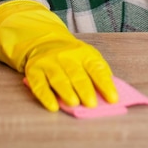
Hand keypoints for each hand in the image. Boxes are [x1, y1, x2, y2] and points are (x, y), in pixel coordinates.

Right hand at [0, 0, 117, 111]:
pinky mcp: (34, 70)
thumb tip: (109, 93)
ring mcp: (49, 63)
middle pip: (77, 74)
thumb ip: (99, 72)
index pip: (97, 69)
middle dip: (85, 89)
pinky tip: (53, 106)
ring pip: (59, 79)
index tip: (113, 99)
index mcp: (84, 54)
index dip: (106, 84)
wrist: (45, 42)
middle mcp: (67, 56)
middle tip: (92, 104)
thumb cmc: (72, 56)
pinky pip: (39, 85)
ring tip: (74, 103)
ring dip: (67, 92)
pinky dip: (46, 97)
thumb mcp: (89, 57)